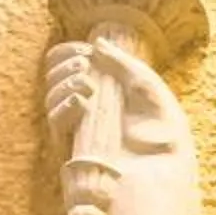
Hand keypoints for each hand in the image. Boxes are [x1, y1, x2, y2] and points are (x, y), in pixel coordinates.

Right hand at [41, 35, 190, 162]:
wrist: (165, 171)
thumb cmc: (163, 132)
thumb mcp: (147, 87)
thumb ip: (123, 63)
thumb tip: (97, 43)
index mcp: (103, 91)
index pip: (69, 67)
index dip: (68, 54)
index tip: (82, 49)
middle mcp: (87, 110)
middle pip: (54, 80)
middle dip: (63, 67)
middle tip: (83, 64)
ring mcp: (78, 130)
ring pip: (51, 99)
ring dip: (63, 84)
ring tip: (86, 83)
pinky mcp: (72, 150)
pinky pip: (56, 123)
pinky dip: (63, 107)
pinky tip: (80, 102)